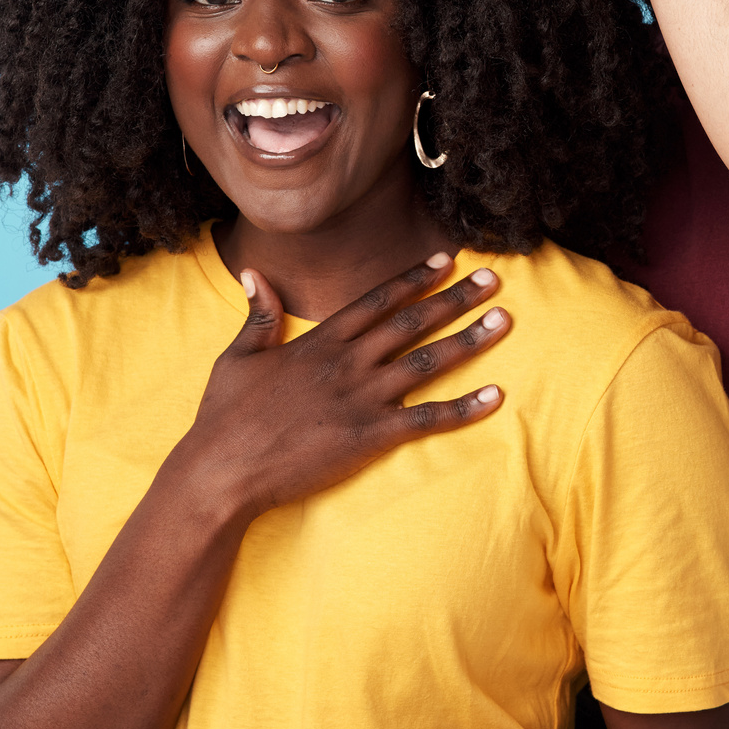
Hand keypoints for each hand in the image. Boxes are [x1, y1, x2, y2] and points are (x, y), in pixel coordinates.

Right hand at [168, 254, 510, 521]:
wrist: (223, 469)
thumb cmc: (225, 416)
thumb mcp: (237, 356)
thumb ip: (257, 315)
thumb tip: (252, 274)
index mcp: (319, 341)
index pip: (377, 300)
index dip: (414, 278)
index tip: (445, 260)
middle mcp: (346, 362)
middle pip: (412, 322)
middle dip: (456, 298)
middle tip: (494, 279)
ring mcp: (360, 399)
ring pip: (427, 362)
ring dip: (470, 339)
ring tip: (505, 321)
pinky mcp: (369, 437)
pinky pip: (426, 419)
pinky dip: (464, 408)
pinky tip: (495, 397)